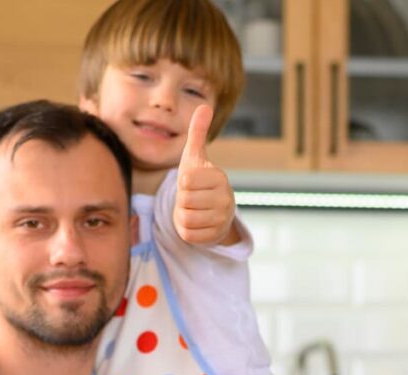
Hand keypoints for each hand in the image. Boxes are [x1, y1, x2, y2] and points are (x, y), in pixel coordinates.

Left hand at [173, 104, 236, 245]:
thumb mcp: (196, 157)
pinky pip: (188, 234)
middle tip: (192, 198)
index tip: (192, 183)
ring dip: (183, 215)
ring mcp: (221, 219)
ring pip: (185, 218)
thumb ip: (197, 132)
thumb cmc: (200, 181)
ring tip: (193, 210)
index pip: (186, 181)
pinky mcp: (214, 236)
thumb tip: (204, 105)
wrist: (212, 212)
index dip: (183, 183)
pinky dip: (186, 230)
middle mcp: (225, 198)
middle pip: (184, 201)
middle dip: (182, 200)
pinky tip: (196, 223)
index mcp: (220, 177)